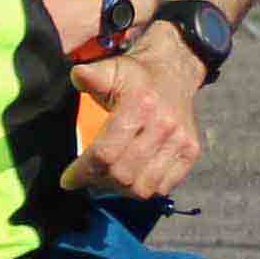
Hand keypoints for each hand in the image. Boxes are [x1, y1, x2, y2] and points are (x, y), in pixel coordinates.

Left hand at [65, 29, 205, 194]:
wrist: (173, 73)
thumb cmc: (136, 77)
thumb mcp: (111, 69)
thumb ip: (92, 76)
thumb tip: (77, 76)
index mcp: (140, 105)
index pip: (106, 152)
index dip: (83, 171)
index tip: (68, 179)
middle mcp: (163, 125)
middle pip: (123, 174)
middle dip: (98, 181)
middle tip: (87, 177)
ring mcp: (180, 141)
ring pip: (143, 187)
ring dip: (119, 189)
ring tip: (107, 179)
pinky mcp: (191, 152)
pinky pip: (162, 188)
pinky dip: (143, 189)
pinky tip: (131, 178)